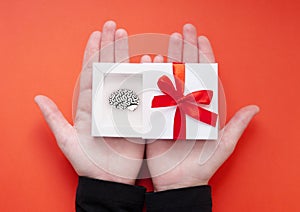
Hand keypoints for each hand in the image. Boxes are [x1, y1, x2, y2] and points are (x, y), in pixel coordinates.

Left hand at [35, 21, 144, 184]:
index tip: (97, 35)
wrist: (107, 180)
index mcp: (89, 105)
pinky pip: (141, 94)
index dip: (93, 53)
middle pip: (109, 70)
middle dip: (111, 47)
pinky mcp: (138, 116)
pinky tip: (148, 62)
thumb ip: (55, 119)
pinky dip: (144, 78)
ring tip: (128, 38)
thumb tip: (38, 98)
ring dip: (127, 57)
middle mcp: (106, 102)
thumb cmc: (87, 162)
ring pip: (125, 77)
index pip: (91, 73)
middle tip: (113, 27)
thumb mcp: (67, 141)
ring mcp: (123, 107)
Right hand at [145, 24, 258, 190]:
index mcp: (203, 107)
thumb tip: (254, 109)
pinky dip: (150, 80)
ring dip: (166, 61)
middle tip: (182, 32)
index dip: (203, 56)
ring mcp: (169, 109)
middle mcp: (186, 104)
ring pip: (168, 80)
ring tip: (165, 47)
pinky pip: (152, 95)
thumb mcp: (222, 146)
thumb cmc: (201, 165)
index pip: (204, 76)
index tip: (199, 38)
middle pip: (186, 72)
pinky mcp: (155, 117)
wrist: (179, 182)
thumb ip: (235, 127)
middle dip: (184, 50)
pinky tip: (148, 67)